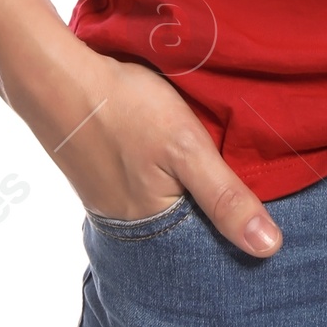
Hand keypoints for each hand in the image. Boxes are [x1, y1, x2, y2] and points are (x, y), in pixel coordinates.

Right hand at [0, 26, 283, 254]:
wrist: (57, 78)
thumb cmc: (125, 109)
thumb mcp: (187, 148)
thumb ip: (226, 197)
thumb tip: (269, 249)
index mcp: (152, 228)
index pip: (206, 248)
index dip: (236, 230)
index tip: (268, 216)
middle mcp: (129, 225)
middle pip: (185, 228)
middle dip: (211, 214)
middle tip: (245, 187)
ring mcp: (111, 200)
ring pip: (166, 205)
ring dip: (187, 192)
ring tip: (214, 170)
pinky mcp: (102, 176)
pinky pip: (145, 187)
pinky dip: (164, 176)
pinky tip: (171, 155)